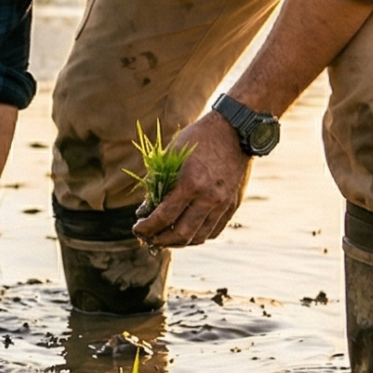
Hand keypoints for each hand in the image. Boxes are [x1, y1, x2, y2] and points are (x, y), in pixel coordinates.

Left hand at [131, 112, 249, 248]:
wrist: (235, 131)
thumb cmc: (198, 139)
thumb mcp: (172, 154)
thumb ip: (158, 183)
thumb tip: (145, 211)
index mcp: (190, 183)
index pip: (164, 218)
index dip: (147, 229)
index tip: (137, 230)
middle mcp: (209, 197)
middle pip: (181, 234)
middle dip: (160, 241)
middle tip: (149, 239)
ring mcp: (223, 203)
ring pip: (199, 237)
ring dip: (179, 242)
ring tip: (166, 238)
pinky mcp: (233, 205)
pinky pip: (214, 231)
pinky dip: (198, 236)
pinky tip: (187, 231)